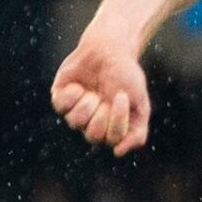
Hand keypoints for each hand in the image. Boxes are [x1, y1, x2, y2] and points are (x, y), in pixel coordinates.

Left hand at [50, 29, 154, 155]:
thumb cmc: (126, 76)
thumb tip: (117, 153)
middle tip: (106, 95)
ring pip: (75, 122)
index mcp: (113, 128)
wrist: (109, 48)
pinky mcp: (60, 99)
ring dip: (86, 103)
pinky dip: (72, 94)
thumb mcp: (141, 105)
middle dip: (101, 113)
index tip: (122, 96)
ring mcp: (75, 112)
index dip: (116, 120)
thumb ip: (137, 133)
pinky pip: (61, 107)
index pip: (112, 140)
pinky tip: (79, 86)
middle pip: (92, 135)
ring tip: (91, 91)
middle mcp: (93, 124)